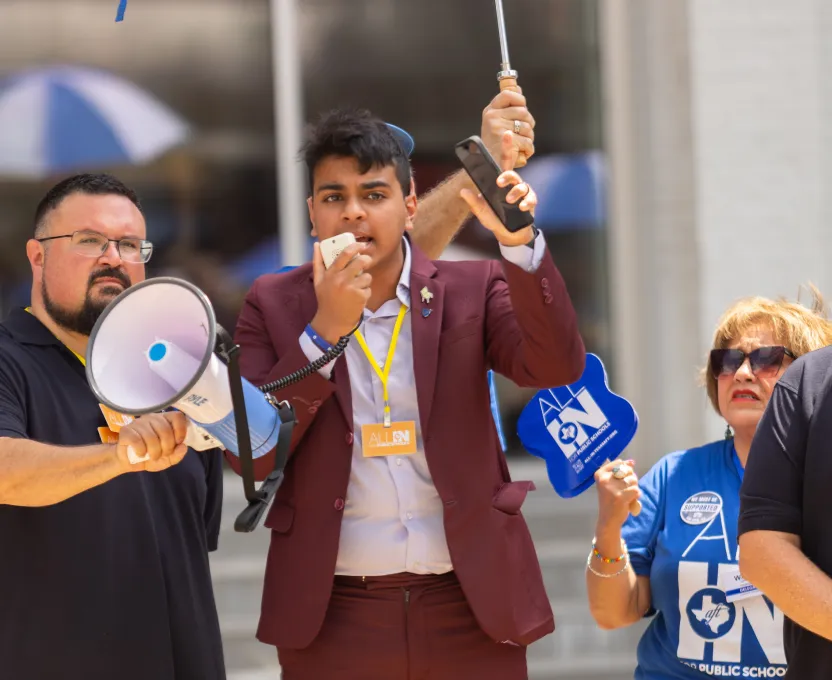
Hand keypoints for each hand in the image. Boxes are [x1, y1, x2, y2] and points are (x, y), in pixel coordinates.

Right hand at [115, 411, 188, 471]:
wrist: (129, 461)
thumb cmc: (150, 456)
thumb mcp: (167, 459)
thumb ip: (177, 454)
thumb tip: (183, 447)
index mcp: (165, 420)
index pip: (177, 416)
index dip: (180, 430)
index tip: (178, 442)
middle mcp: (152, 418)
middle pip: (165, 429)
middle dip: (167, 447)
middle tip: (162, 455)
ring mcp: (138, 423)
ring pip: (151, 437)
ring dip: (154, 452)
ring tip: (152, 456)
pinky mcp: (126, 430)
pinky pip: (137, 441)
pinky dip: (141, 451)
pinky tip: (141, 454)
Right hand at [310, 241, 371, 343]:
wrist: (332, 321)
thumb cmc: (325, 300)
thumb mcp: (318, 281)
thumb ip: (317, 261)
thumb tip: (317, 244)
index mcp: (331, 273)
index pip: (344, 254)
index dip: (355, 246)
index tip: (361, 245)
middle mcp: (341, 279)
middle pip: (361, 261)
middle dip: (366, 260)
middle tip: (365, 263)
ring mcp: (351, 288)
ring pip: (367, 276)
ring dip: (365, 281)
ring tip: (357, 287)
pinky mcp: (360, 297)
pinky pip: (369, 288)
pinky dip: (365, 293)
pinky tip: (357, 298)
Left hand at [459, 131, 538, 246]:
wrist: (509, 233)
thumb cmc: (495, 219)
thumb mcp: (481, 212)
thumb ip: (473, 202)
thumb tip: (462, 191)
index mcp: (501, 182)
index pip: (504, 161)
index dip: (507, 146)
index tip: (507, 133)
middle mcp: (513, 184)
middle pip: (512, 173)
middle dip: (507, 176)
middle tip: (499, 182)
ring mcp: (523, 193)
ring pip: (522, 186)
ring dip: (515, 192)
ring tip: (509, 201)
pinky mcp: (530, 202)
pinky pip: (531, 198)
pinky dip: (527, 202)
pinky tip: (522, 207)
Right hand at [481, 88, 535, 168]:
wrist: (488, 166)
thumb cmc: (495, 144)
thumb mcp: (497, 122)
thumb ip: (507, 106)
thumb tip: (518, 88)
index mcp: (490, 111)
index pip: (508, 94)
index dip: (520, 99)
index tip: (522, 106)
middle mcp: (492, 118)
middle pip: (523, 112)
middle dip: (528, 123)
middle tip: (523, 132)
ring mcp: (499, 129)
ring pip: (527, 127)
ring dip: (528, 137)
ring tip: (519, 144)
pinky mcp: (507, 141)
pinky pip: (528, 141)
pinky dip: (528, 149)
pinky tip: (520, 153)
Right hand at [594, 459, 641, 529]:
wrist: (608, 519)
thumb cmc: (610, 499)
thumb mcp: (611, 483)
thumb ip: (620, 470)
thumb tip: (631, 462)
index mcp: (600, 474)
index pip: (619, 463)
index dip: (625, 471)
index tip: (619, 481)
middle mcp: (604, 479)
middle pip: (628, 470)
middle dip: (630, 479)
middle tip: (623, 490)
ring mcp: (612, 488)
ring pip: (633, 480)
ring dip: (634, 488)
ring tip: (626, 495)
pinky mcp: (621, 497)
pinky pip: (636, 490)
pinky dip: (636, 496)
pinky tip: (629, 501)